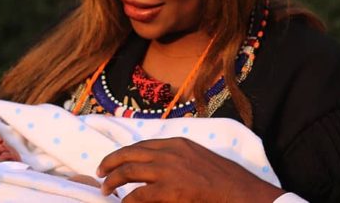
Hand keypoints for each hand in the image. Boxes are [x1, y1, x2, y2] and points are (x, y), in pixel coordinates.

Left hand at [97, 137, 284, 202]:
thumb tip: (160, 170)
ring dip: (113, 181)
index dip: (124, 153)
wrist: (240, 192)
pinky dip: (128, 200)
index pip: (143, 144)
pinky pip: (138, 195)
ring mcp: (168, 170)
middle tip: (99, 173)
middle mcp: (170, 152)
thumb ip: (179, 161)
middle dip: (110, 163)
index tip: (114, 160)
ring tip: (105, 189)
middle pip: (130, 153)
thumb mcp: (199, 160)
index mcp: (178, 143)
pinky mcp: (169, 190)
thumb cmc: (225, 180)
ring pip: (129, 171)